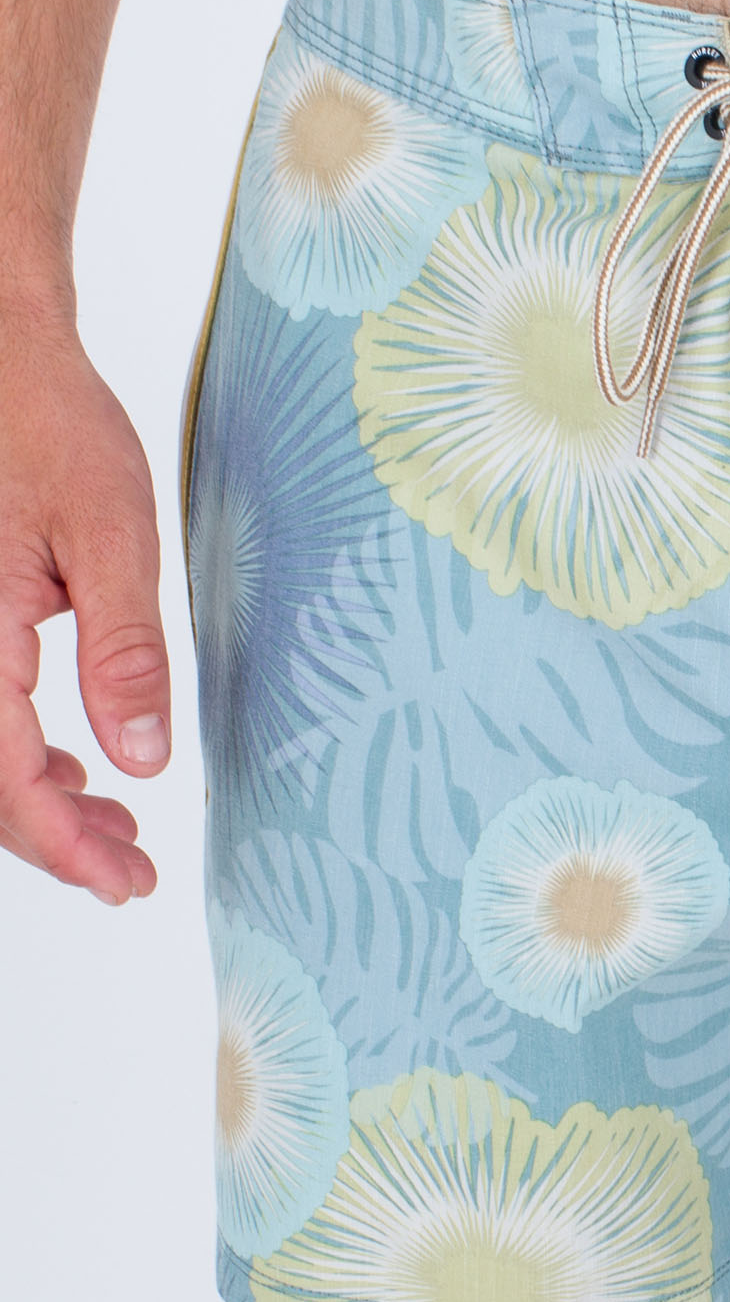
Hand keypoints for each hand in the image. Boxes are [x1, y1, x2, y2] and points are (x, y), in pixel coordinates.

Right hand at [0, 295, 169, 903]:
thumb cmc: (46, 421)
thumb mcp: (112, 531)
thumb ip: (123, 651)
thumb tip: (142, 763)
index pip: (1, 777)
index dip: (61, 844)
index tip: (126, 880)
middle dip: (53, 839)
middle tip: (135, 870)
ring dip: (35, 802)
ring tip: (118, 827)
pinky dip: (15, 754)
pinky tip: (74, 765)